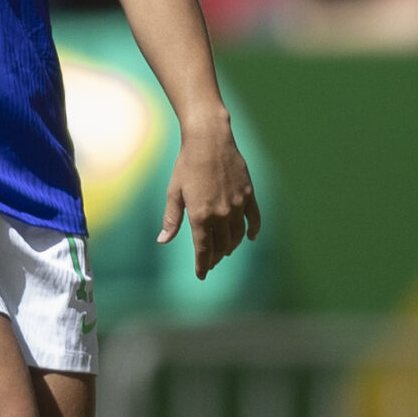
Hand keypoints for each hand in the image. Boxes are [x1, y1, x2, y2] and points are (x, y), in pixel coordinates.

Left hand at [160, 113, 260, 280]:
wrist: (209, 141)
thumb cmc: (186, 165)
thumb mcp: (174, 193)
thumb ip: (171, 219)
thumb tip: (163, 240)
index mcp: (201, 215)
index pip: (204, 249)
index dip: (202, 264)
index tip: (201, 275)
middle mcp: (222, 214)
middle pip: (221, 245)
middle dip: (215, 257)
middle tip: (209, 264)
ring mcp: (238, 205)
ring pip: (238, 235)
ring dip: (231, 246)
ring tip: (224, 252)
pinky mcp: (249, 194)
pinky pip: (254, 218)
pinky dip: (253, 230)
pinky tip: (250, 238)